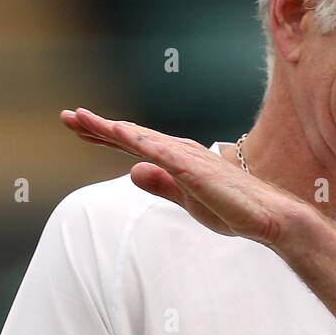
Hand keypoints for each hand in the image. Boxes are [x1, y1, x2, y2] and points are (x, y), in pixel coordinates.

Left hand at [60, 107, 309, 248]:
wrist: (269, 218)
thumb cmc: (233, 208)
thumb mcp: (186, 200)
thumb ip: (160, 185)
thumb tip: (131, 172)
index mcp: (175, 160)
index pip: (132, 144)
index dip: (102, 135)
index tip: (76, 126)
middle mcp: (179, 152)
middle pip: (131, 136)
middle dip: (97, 126)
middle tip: (67, 116)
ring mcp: (187, 159)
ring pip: (142, 139)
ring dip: (113, 129)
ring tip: (84, 120)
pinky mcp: (197, 171)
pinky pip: (163, 153)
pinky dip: (141, 142)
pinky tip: (121, 134)